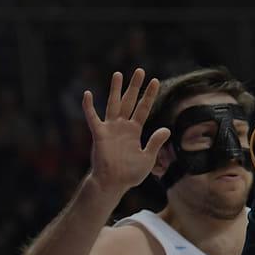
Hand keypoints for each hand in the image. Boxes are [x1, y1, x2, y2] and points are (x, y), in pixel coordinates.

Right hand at [82, 68, 170, 196]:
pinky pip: (92, 118)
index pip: (144, 108)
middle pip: (130, 101)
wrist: (113, 184)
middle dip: (135, 86)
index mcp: (135, 131)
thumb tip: (167, 129)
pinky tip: (88, 94)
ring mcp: (110, 129)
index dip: (149, 95)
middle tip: (140, 71)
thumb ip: (155, 142)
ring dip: (115, 89)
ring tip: (118, 74)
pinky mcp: (99, 135)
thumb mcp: (148, 157)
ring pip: (113, 104)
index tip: (155, 81)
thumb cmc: (130, 173)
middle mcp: (123, 126)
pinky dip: (89, 106)